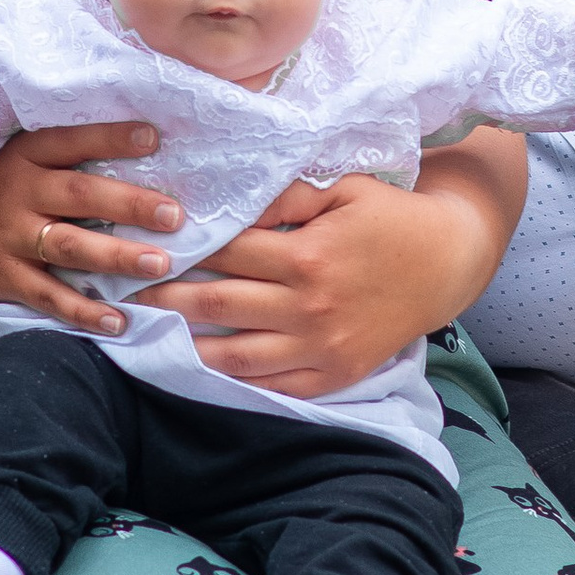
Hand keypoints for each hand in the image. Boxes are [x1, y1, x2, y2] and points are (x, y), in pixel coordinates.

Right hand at [0, 121, 184, 337]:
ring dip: (117, 256)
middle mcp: (16, 193)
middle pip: (81, 194)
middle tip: (175, 214)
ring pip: (70, 246)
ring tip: (160, 263)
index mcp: (20, 158)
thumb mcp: (2, 162)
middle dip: (131, 203)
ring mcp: (7, 238)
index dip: (111, 137)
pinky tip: (119, 321)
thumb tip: (128, 158)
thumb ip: (52, 161)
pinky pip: (47, 296)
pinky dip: (83, 311)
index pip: (70, 141)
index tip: (154, 137)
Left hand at [152, 149, 516, 395]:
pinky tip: (202, 370)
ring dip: (187, 345)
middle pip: (218, 305)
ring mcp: (321, 345)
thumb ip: (287, 196)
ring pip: (236, 355)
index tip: (148, 248)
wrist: (449, 262)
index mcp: (306, 255)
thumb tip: (235, 200)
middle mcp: (309, 305)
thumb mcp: (343, 189)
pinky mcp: (335, 373)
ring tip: (151, 334)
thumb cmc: (391, 217)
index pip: (227, 253)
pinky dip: (234, 381)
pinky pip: (274, 386)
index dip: (184, 250)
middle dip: (166, 299)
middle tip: (126, 295)